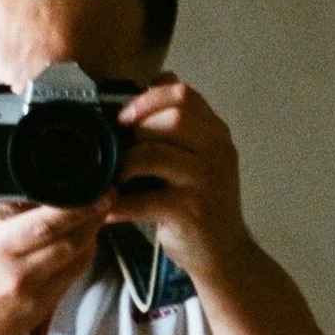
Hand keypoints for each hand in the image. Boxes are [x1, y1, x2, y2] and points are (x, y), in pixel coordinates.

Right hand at [0, 129, 112, 334]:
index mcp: (2, 246)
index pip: (54, 222)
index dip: (84, 205)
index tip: (100, 188)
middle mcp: (24, 272)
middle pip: (75, 240)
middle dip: (95, 218)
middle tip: (107, 195)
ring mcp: (35, 295)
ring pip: (79, 261)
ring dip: (92, 238)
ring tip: (97, 216)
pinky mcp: (41, 312)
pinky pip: (71, 281)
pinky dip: (80, 260)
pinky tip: (80, 244)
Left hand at [108, 73, 250, 284]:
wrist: (225, 255)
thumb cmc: (200, 205)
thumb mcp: (198, 159)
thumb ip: (180, 124)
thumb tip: (158, 79)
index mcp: (216, 135)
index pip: (184, 95)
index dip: (148, 98)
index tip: (124, 116)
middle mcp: (218, 153)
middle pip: (173, 117)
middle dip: (137, 129)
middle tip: (119, 150)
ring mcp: (207, 182)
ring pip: (155, 154)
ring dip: (124, 164)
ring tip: (114, 179)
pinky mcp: (192, 212)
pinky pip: (145, 199)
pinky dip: (121, 204)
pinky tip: (109, 209)